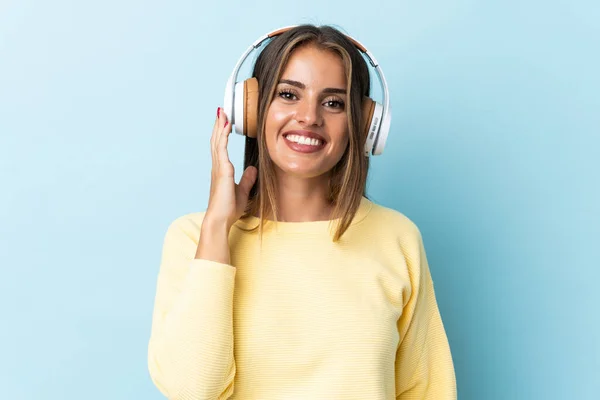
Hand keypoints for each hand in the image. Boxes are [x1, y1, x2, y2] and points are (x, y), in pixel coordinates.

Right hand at [205, 107, 257, 229]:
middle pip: (216, 140)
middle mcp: (218, 166)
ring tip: (222, 111)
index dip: (221, 133)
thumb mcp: (242, 191)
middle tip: (221, 110)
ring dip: (220, 125)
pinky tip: (227, 125)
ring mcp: (218, 167)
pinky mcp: (222, 170)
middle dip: (219, 124)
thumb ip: (247, 179)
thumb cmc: (228, 209)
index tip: (224, 121)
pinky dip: (224, 135)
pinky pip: (222, 148)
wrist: (220, 219)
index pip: (220, 147)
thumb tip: (253, 169)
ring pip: (218, 141)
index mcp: (221, 170)